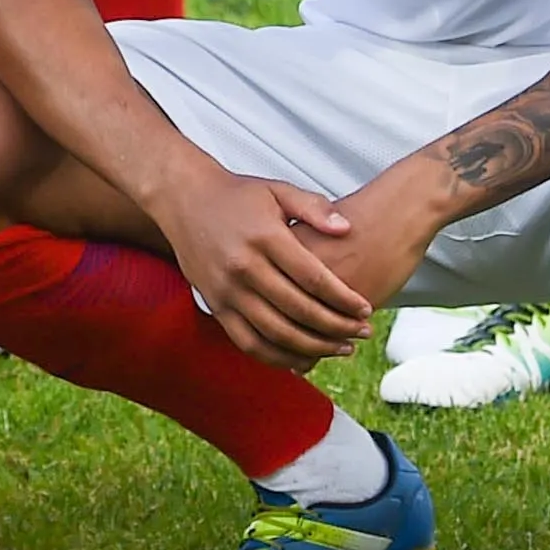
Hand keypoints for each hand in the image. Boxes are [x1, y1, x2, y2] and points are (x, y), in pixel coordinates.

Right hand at [153, 165, 371, 366]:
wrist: (183, 199)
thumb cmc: (237, 195)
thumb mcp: (277, 190)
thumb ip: (314, 207)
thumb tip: (346, 229)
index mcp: (264, 238)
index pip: (314, 279)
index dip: (344, 299)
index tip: (366, 308)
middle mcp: (244, 267)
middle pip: (299, 310)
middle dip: (337, 327)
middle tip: (362, 332)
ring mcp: (227, 291)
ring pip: (277, 334)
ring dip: (314, 348)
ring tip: (341, 348)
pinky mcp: (215, 306)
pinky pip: (249, 343)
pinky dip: (278, 358)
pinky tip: (303, 359)